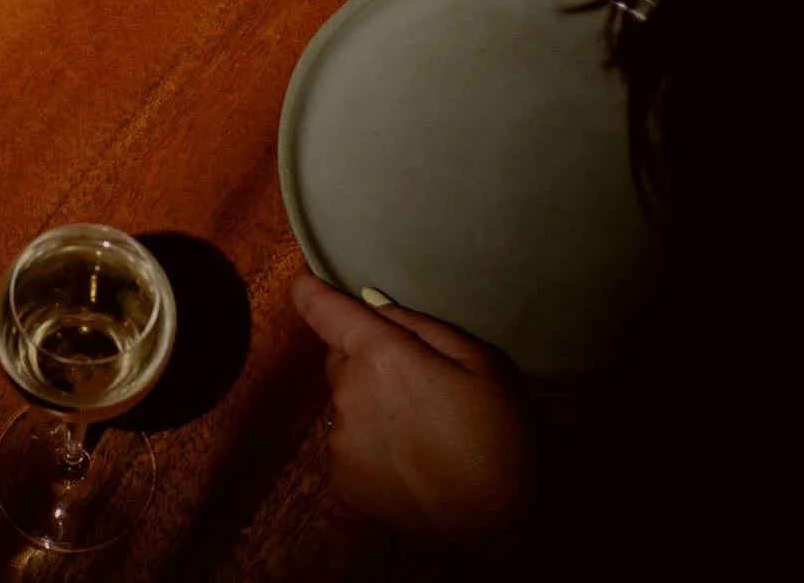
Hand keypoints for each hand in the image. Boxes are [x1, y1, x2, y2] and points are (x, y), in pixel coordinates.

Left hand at [290, 272, 531, 544]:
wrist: (501, 521)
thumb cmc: (498, 430)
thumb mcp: (477, 358)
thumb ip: (417, 323)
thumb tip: (371, 302)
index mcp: (380, 355)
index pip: (322, 311)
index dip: (309, 291)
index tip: (303, 282)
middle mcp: (349, 395)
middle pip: (341, 358)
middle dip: (365, 359)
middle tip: (414, 380)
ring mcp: (342, 442)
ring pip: (346, 403)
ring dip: (370, 404)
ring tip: (419, 428)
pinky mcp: (343, 481)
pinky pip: (349, 443)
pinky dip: (369, 443)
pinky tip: (409, 458)